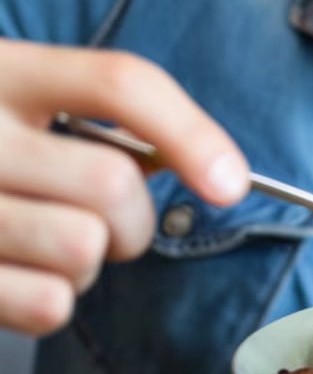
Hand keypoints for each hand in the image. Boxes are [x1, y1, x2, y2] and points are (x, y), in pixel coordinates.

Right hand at [0, 39, 248, 334]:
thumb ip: (97, 119)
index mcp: (4, 69)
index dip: (192, 134)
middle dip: (134, 220)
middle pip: (112, 184)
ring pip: (83, 247)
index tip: (230, 184)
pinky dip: (50, 304)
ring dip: (89, 262)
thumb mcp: (21, 97)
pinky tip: (18, 277)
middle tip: (109, 224)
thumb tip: (202, 169)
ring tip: (50, 246)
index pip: (121, 84)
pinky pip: (46, 304)